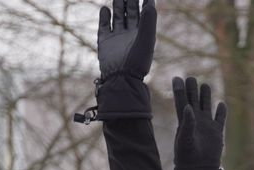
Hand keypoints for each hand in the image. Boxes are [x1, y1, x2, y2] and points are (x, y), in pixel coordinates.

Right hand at [94, 0, 156, 119]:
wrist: (120, 78)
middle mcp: (130, 34)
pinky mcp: (105, 41)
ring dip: (118, 5)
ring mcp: (117, 37)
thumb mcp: (146, 40)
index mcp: (142, 34)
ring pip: (117, 16)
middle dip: (129, 0)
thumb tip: (149, 3)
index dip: (145, 1)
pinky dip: (104, 16)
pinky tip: (105, 8)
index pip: (144, 13)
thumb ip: (148, 21)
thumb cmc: (137, 62)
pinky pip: (104, 25)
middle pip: (130, 12)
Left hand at [171, 76, 225, 169]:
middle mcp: (195, 121)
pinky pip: (220, 119)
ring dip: (206, 96)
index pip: (180, 101)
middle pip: (193, 100)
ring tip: (205, 85)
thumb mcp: (185, 140)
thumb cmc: (187, 157)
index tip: (177, 78)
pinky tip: (221, 104)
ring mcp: (206, 126)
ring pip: (206, 106)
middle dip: (192, 89)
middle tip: (191, 78)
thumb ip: (187, 123)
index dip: (179, 89)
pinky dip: (221, 111)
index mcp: (184, 121)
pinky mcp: (217, 133)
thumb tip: (188, 107)